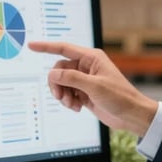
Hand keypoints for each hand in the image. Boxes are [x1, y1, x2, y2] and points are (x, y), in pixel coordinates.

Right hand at [28, 41, 157, 134]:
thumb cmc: (120, 97)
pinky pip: (67, 93)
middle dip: (57, 84)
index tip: (31, 46)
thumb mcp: (94, 86)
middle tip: (61, 97)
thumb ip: (72, 78)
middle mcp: (87, 67)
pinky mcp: (84, 93)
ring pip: (61, 83)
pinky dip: (68, 101)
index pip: (64, 49)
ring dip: (63, 95)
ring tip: (72, 104)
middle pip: (59, 70)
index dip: (46, 47)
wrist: (130, 115)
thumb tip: (52, 74)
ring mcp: (85, 80)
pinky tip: (78, 108)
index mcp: (92, 58)